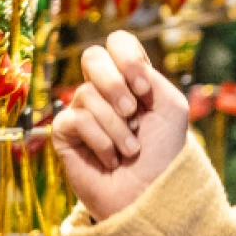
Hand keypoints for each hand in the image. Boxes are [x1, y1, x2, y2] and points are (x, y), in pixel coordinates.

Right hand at [52, 30, 189, 221]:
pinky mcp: (66, 133)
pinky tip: (111, 159)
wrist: (151, 193)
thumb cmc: (164, 151)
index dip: (128, 59)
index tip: (144, 90)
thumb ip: (147, 76)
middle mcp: (105, 90)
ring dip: (116, 126)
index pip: (118, 43)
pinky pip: (75, 119)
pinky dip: (100, 140)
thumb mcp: (170, 106)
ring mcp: (83, 110)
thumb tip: (117, 68)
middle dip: (115, 85)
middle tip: (133, 113)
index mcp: (131, 78)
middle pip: (92, 57)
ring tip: (130, 150)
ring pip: (88, 94)